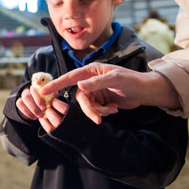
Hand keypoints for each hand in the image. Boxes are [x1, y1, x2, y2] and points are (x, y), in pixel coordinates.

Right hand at [16, 85, 68, 132]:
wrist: (38, 105)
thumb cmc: (49, 100)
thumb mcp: (52, 97)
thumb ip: (53, 96)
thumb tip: (56, 97)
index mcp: (39, 85)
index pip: (37, 85)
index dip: (40, 94)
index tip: (45, 103)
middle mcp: (30, 88)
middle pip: (29, 93)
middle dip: (36, 102)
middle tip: (43, 109)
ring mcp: (23, 94)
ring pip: (22, 99)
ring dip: (31, 108)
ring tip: (39, 115)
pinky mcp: (19, 102)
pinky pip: (19, 104)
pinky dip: (26, 112)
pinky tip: (33, 117)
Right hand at [39, 62, 177, 123]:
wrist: (145, 91)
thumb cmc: (132, 80)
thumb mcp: (115, 79)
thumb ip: (97, 83)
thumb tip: (80, 86)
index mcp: (91, 70)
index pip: (70, 77)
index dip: (56, 84)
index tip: (42, 91)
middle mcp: (90, 80)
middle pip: (79, 98)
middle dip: (89, 109)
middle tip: (99, 117)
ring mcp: (95, 91)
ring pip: (86, 106)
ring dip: (98, 111)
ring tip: (113, 109)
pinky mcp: (100, 101)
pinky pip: (94, 110)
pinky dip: (104, 112)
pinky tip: (115, 108)